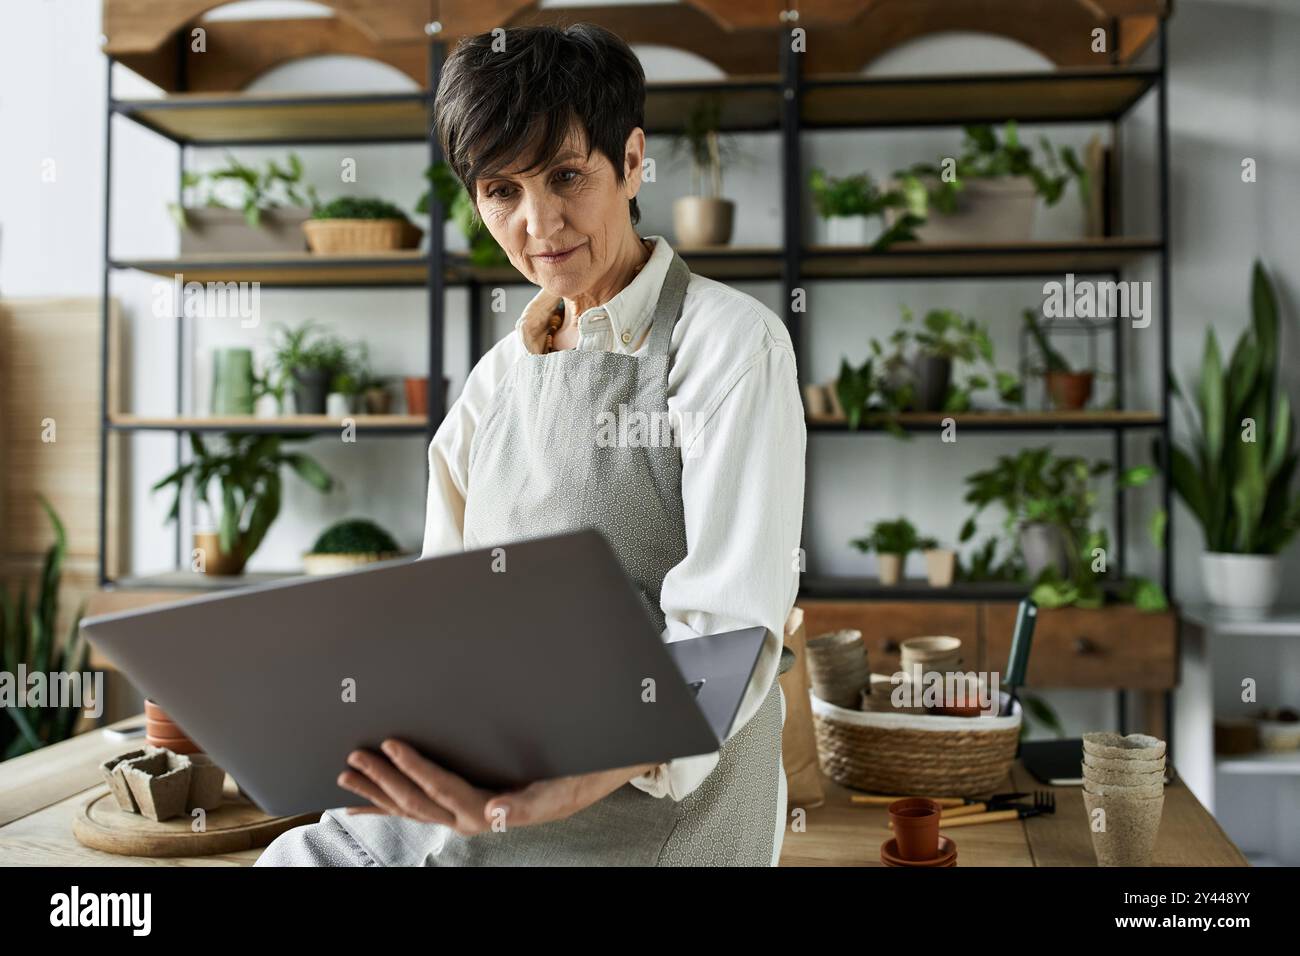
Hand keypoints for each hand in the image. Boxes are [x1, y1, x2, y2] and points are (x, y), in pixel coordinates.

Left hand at [338, 739, 655, 834]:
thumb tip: (495, 813)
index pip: (441, 786)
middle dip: (382, 779)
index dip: (414, 766)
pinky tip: (363, 804)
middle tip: (355, 757)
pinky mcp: (457, 809)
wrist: (582, 786)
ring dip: (376, 791)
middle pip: (414, 799)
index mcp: (485, 809)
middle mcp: (466, 817)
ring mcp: (458, 816)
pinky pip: (415, 809)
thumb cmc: (570, 783)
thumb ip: (524, 806)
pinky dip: (385, 806)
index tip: (391, 744)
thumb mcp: (556, 792)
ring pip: (408, 806)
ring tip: (347, 777)